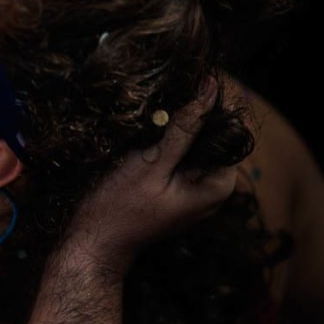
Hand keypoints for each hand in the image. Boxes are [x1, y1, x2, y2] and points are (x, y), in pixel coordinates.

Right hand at [60, 79, 236, 273]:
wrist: (94, 243)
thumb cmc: (119, 208)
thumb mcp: (152, 164)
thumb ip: (185, 128)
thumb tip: (209, 90)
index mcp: (218, 185)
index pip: (230, 130)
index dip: (211, 104)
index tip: (189, 80)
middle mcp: (213, 189)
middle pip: (212, 137)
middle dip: (191, 116)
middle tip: (161, 100)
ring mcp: (194, 192)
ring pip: (194, 145)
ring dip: (174, 128)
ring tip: (149, 119)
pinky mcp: (176, 191)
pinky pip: (179, 158)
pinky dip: (165, 144)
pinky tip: (144, 138)